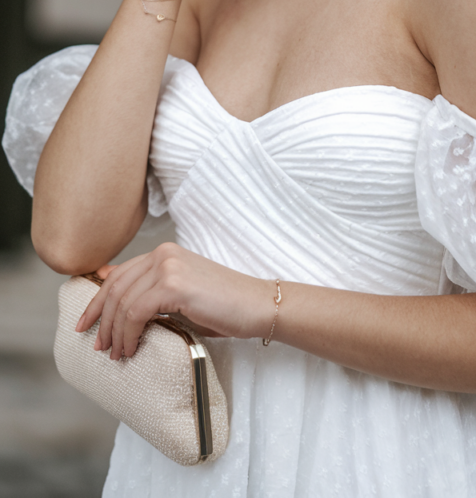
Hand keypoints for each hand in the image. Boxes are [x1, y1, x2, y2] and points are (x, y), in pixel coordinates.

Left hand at [75, 243, 274, 358]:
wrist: (256, 305)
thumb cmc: (224, 306)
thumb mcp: (182, 295)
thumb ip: (154, 294)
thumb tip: (122, 309)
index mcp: (164, 252)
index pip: (118, 275)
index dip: (98, 301)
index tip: (86, 323)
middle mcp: (163, 254)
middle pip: (115, 288)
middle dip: (101, 320)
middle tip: (98, 345)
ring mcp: (168, 267)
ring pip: (123, 302)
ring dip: (115, 332)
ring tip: (116, 353)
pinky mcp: (174, 285)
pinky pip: (136, 312)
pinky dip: (128, 334)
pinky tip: (131, 348)